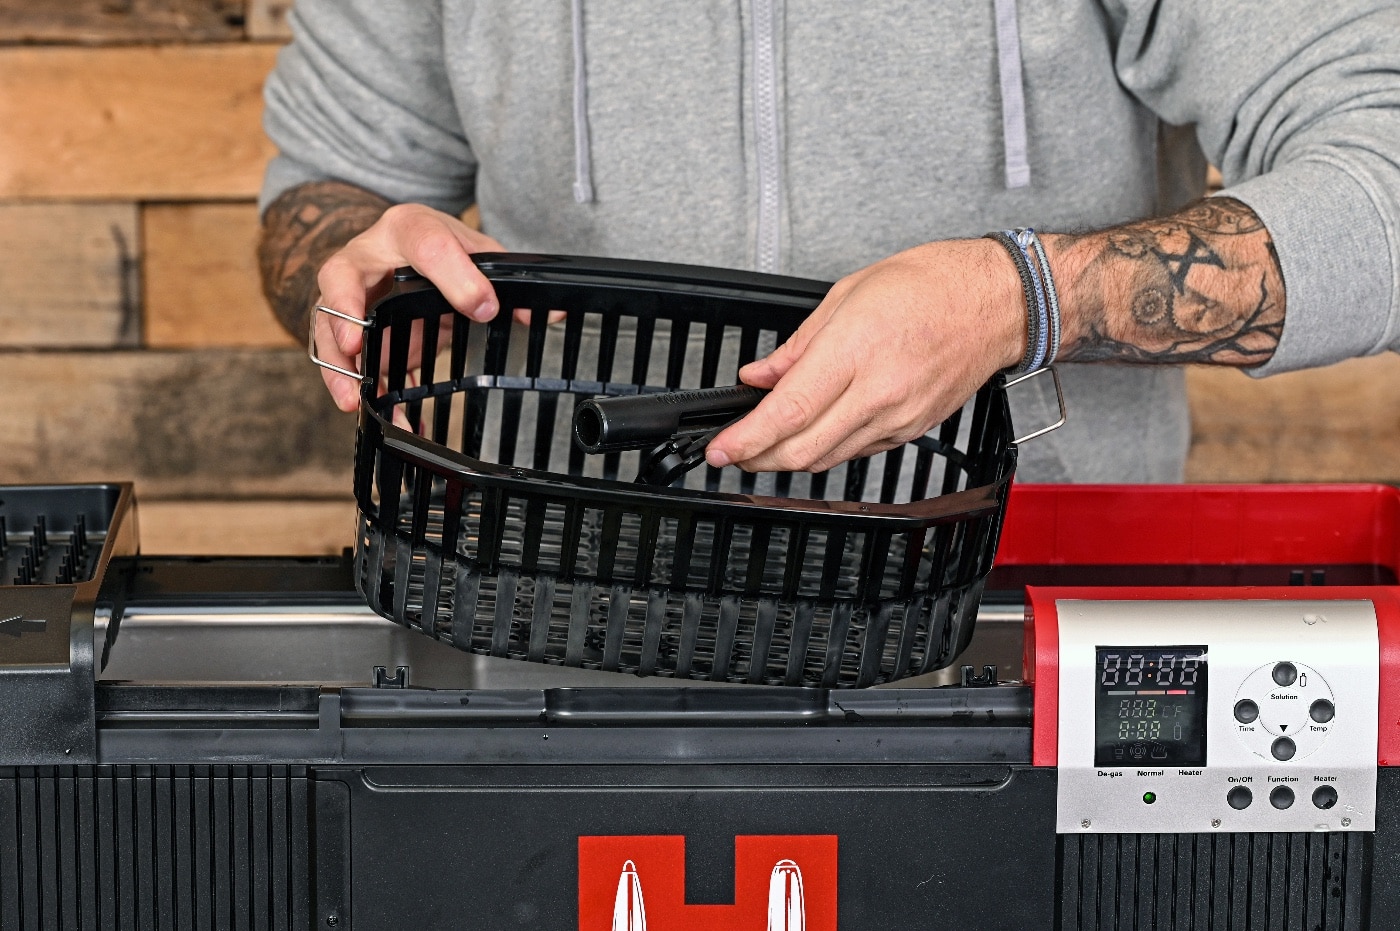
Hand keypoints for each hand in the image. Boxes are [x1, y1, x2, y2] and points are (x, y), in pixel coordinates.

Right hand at [313, 203, 505, 410]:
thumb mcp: (477, 254)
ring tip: (353, 398)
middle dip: (345, 309)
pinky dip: (351, 387)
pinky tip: (369, 414)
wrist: (404, 248)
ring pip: (326, 323)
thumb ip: (504, 280)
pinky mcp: (344, 326)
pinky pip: (338, 357)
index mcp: (409, 228)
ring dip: (337, 364)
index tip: (484, 308)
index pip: (427, 243)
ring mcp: (347, 292)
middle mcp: (367, 255)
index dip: (456, 277)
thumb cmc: (441, 249)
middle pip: (340, 274)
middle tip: (356, 343)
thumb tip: (548, 313)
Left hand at [705, 239, 1026, 472]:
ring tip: (764, 446)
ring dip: (788, 459)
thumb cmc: (932, 285)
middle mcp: (877, 392)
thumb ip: (797, 345)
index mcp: (854, 350)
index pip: (787, 412)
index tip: (719, 448)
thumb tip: (761, 376)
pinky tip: (812, 435)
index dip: (745, 439)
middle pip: (801, 450)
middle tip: (732, 452)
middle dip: (757, 458)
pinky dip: (825, 449)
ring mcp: (897, 417)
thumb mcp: (848, 294)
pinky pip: (856, 452)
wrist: (997, 303)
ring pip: (827, 459)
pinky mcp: (912, 430)